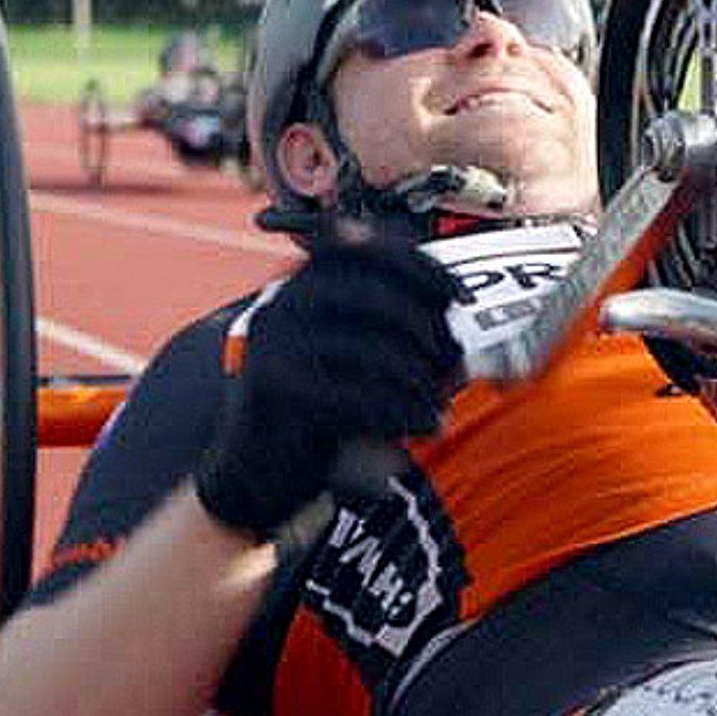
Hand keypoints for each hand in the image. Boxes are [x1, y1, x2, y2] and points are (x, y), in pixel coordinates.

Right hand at [194, 235, 461, 538]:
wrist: (256, 466)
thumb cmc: (320, 402)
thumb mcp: (356, 349)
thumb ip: (397, 322)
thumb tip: (460, 315)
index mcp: (307, 278)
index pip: (370, 249)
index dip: (422, 269)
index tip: (459, 297)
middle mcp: (287, 300)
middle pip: (378, 298)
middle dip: (429, 333)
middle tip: (452, 365)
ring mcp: (276, 342)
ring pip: (372, 350)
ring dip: (420, 380)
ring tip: (439, 402)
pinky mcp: (274, 388)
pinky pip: (356, 396)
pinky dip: (402, 412)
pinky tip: (425, 424)